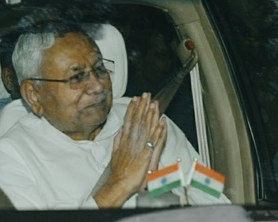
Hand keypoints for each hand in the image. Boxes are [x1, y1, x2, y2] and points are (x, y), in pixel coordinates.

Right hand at [94, 92, 166, 207]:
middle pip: (138, 120)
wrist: (119, 183)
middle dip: (143, 106)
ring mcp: (140, 146)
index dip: (133, 108)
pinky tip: (162, 121)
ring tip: (154, 103)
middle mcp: (132, 140)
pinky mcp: (147, 154)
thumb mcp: (114, 153)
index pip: (129, 120)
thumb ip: (118, 142)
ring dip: (151, 114)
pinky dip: (159, 130)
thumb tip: (120, 132)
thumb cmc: (117, 171)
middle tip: (146, 95)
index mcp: (124, 139)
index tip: (135, 99)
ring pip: (147, 127)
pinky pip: (155, 139)